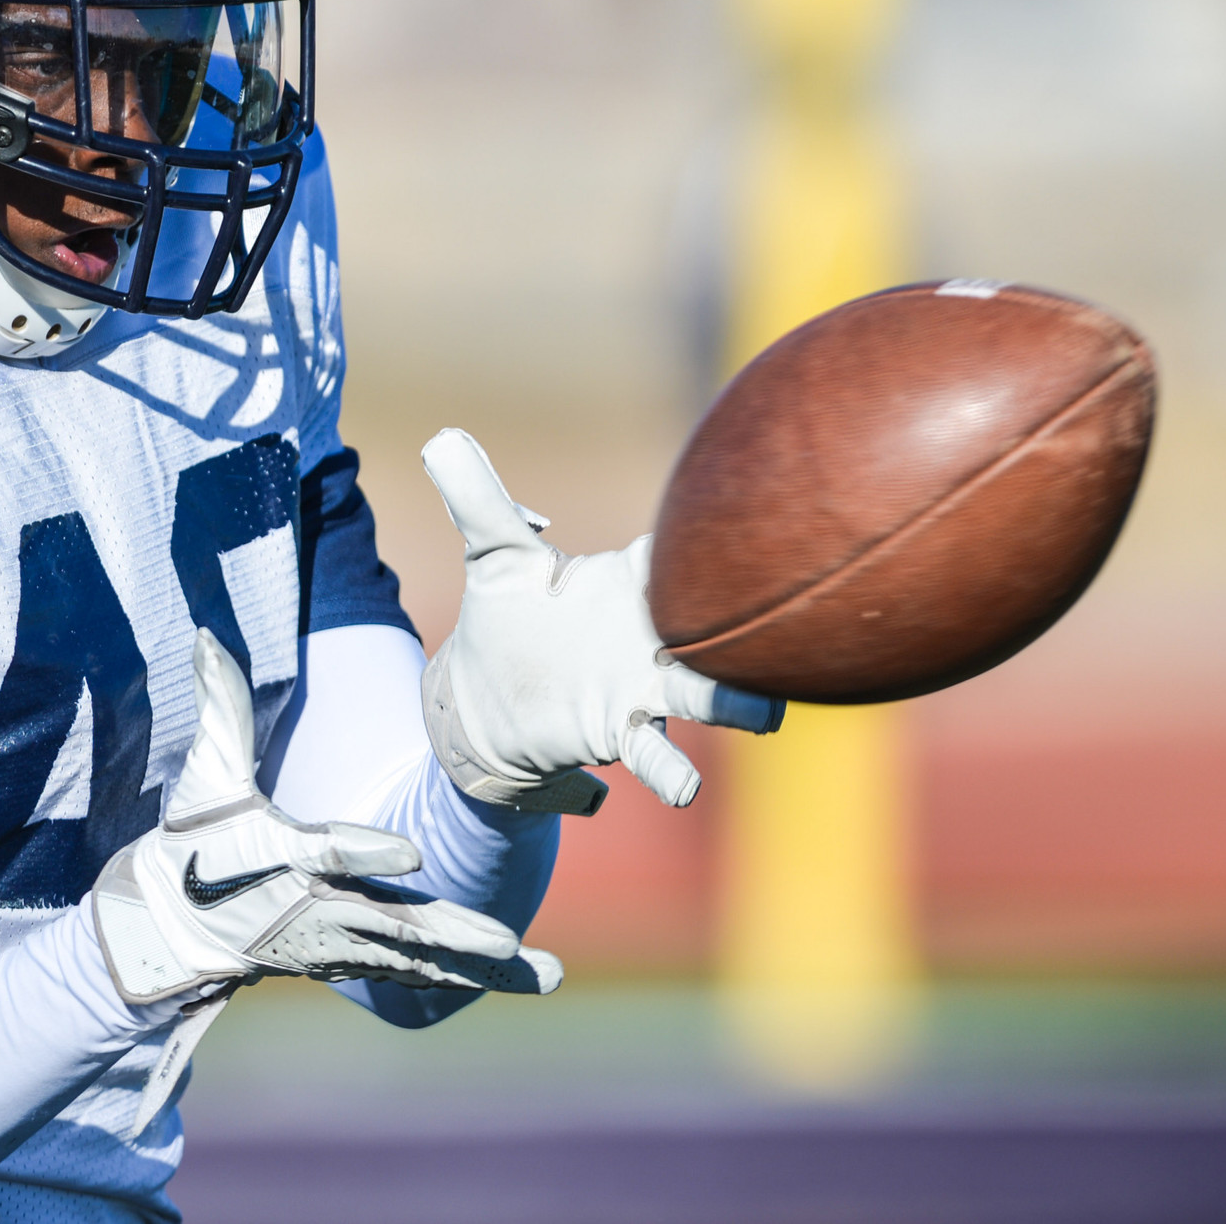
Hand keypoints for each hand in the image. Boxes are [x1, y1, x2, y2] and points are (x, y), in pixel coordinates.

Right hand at [91, 629, 563, 1004]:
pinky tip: (526, 976)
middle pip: (389, 923)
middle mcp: (314, 908)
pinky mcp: (354, 961)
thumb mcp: (205, 778)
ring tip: (542, 970)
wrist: (177, 927)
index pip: (326, 852)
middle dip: (448, 933)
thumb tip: (209, 637)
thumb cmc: (196, 840)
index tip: (412, 851)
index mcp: (279, 858)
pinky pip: (419, 973)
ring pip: (416, 959)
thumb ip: (221, 709)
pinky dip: (470, 979)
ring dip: (479, 967)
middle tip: (503, 938)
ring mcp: (338, 943)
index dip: (366, 854)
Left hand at [419, 428, 785, 812]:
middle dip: (750, 621)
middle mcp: (653, 633)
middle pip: (717, 622)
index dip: (714, 537)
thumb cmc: (506, 619)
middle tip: (786, 613)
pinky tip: (683, 789)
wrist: (485, 701)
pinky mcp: (620, 731)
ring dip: (736, 703)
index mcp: (632, 579)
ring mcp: (644, 687)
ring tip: (765, 714)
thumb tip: (439, 437)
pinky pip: (655, 754)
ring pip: (707, 694)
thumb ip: (477, 499)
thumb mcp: (491, 556)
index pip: (681, 551)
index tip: (757, 517)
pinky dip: (670, 770)